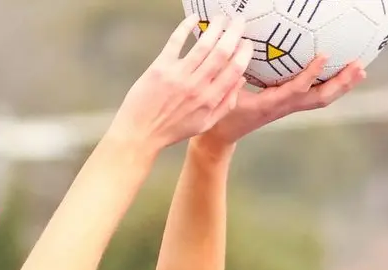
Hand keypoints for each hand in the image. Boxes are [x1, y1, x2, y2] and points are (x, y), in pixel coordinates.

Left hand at [107, 16, 253, 158]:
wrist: (140, 133)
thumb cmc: (172, 129)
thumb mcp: (205, 123)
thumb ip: (226, 104)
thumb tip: (240, 81)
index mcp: (210, 99)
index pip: (234, 70)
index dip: (244, 53)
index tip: (247, 43)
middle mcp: (197, 85)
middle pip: (221, 52)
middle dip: (233, 33)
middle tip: (239, 22)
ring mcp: (178, 75)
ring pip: (203, 45)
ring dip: (215, 28)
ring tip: (221, 19)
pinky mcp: (161, 67)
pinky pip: (176, 42)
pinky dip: (185, 27)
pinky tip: (193, 19)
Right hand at [201, 55, 365, 147]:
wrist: (222, 136)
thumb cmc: (220, 114)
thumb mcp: (224, 94)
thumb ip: (233, 75)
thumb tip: (240, 48)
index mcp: (270, 105)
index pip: (296, 90)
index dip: (311, 74)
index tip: (324, 55)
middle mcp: (284, 107)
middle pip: (320, 98)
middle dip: (340, 83)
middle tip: (358, 67)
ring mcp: (288, 107)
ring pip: (321, 99)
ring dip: (342, 86)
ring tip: (359, 71)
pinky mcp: (288, 105)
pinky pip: (315, 96)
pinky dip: (332, 86)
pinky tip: (341, 74)